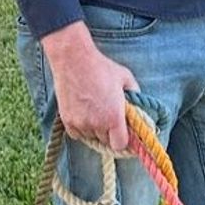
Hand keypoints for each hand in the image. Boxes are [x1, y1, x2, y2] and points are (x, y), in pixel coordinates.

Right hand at [41, 21, 134, 150]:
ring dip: (95, 131)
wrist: (73, 59)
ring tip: (95, 112)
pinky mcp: (67, 120)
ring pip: (91, 138)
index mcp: (114, 117)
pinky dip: (81, 128)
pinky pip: (77, 134)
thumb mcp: (126, 78)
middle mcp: (97, 124)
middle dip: (110, 133)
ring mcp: (80, 123)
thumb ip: (135, 94)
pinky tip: (84, 113)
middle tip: (109, 118)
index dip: (123, 140)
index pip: (120, 145)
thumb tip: (138, 107)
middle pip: (106, 142)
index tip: (123, 132)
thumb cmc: (101, 67)